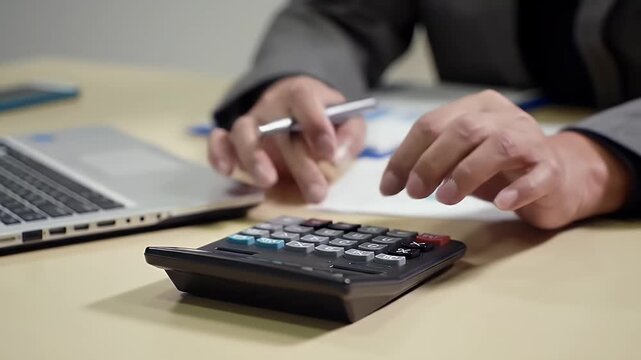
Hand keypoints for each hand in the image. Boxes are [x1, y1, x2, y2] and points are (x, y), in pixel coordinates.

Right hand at [208, 76, 365, 202]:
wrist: (298, 111)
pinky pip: (219, 142)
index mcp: (301, 94)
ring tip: (268, 182)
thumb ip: (349, 135)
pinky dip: (218, 153)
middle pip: (278, 129)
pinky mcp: (235, 140)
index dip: (315, 125)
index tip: (329, 153)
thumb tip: (336, 155)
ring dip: (254, 158)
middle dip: (299, 164)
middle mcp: (272, 105)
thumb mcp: (348, 122)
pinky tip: (226, 170)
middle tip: (317, 193)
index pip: (304, 100)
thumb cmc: (325, 120)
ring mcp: (251, 122)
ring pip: (243, 133)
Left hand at [379, 90, 629, 228]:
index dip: (406, 155)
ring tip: (446, 198)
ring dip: (466, 173)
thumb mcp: (459, 158)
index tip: (390, 186)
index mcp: (476, 107)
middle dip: (431, 161)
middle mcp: (504, 117)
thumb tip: (392, 181)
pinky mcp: (552, 168)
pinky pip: (537, 176)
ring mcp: (532, 140)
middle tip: (415, 191)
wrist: (557, 177)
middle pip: (463, 130)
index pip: (432, 123)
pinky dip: (518, 190)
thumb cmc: (500, 168)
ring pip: (498, 147)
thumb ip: (430, 161)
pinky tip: (502, 203)